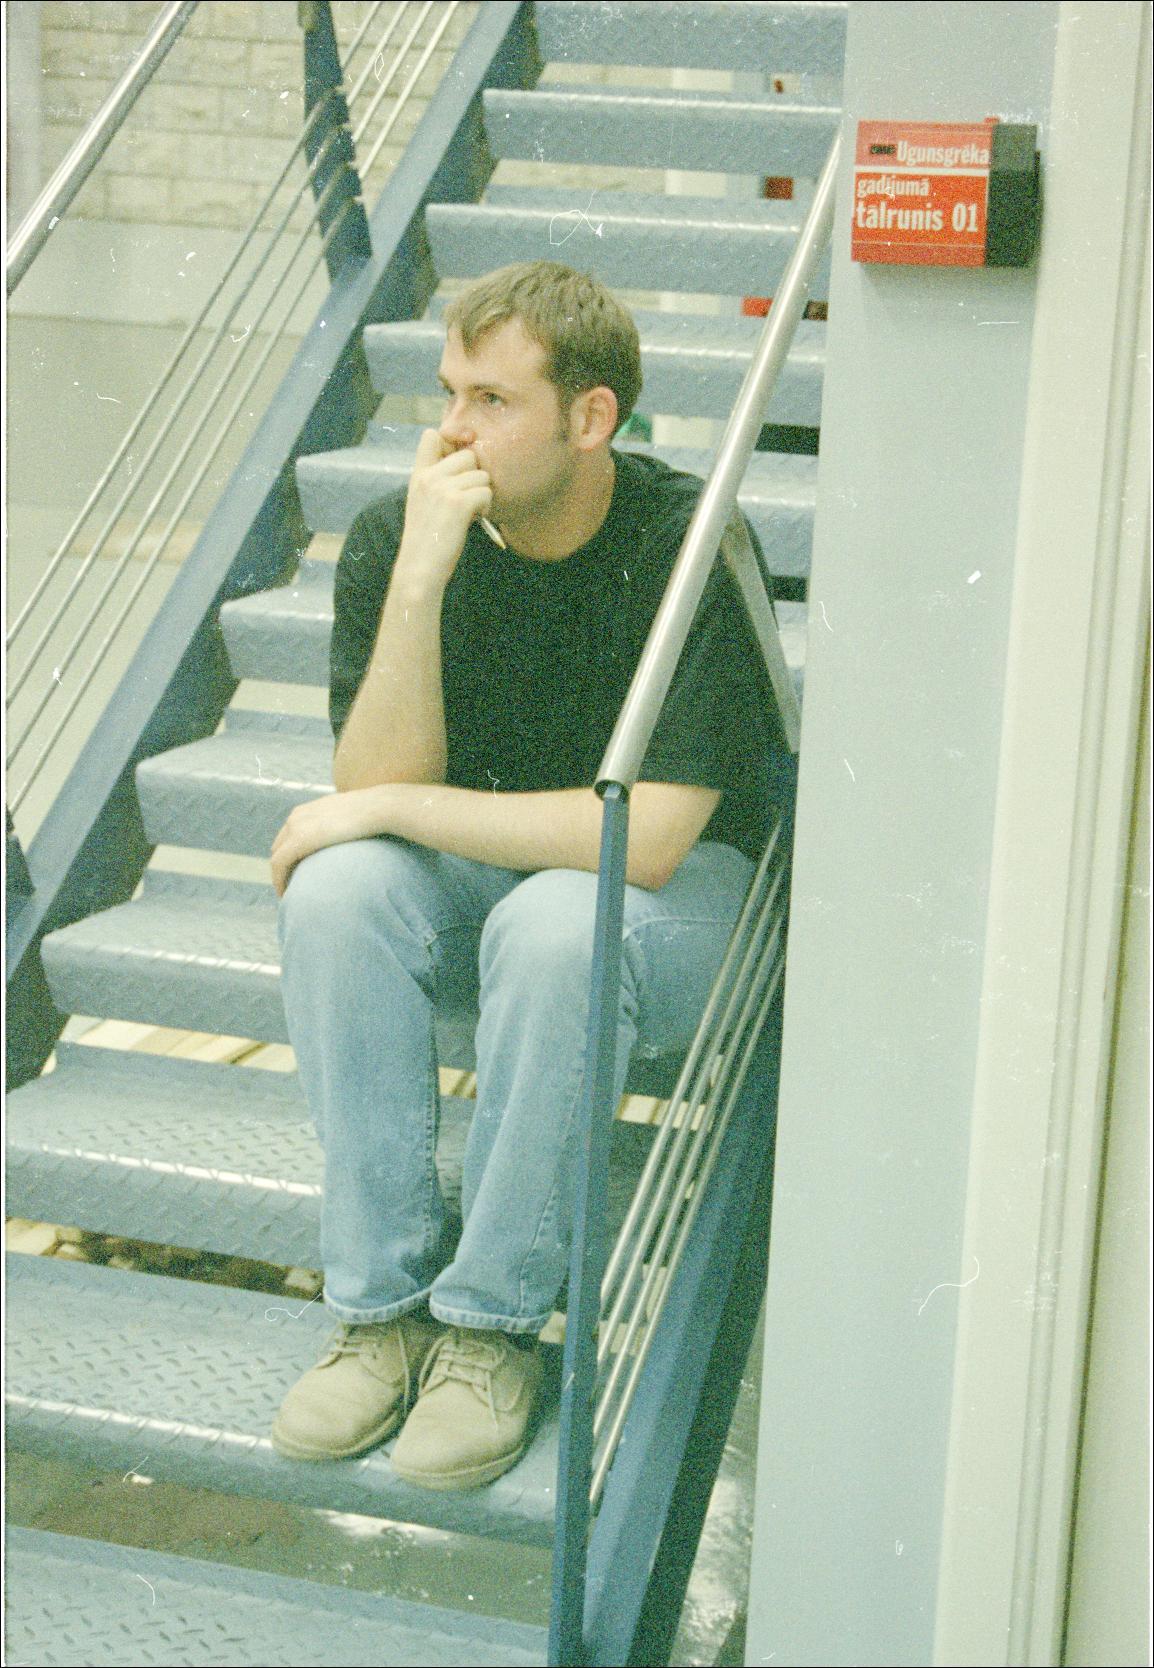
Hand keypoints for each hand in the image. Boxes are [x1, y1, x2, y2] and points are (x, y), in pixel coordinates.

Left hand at [271, 788, 391, 896]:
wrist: (378, 808)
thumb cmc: (374, 813)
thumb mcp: (349, 817)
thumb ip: (341, 826)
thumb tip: (352, 838)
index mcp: (307, 810)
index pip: (289, 836)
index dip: (290, 856)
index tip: (297, 874)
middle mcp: (296, 817)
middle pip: (279, 847)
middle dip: (283, 867)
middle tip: (293, 887)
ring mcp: (295, 827)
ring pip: (277, 858)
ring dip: (280, 876)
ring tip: (289, 894)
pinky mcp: (298, 841)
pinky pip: (279, 865)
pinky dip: (279, 880)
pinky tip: (286, 894)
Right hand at [396, 429, 491, 590]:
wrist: (420, 568)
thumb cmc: (427, 540)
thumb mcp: (423, 502)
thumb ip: (438, 481)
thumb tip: (468, 462)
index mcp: (418, 475)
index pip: (431, 435)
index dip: (452, 440)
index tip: (462, 456)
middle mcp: (429, 477)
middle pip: (468, 455)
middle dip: (475, 476)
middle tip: (468, 498)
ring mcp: (443, 488)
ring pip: (482, 475)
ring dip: (482, 494)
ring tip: (470, 513)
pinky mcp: (458, 503)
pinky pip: (486, 492)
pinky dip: (485, 507)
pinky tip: (474, 519)